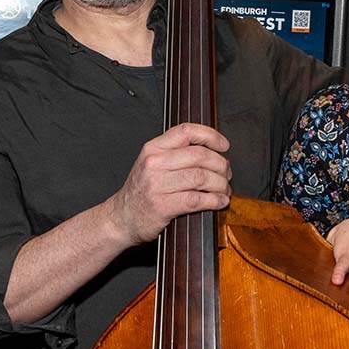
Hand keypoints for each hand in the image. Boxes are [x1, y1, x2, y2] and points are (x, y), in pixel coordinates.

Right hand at [109, 123, 231, 246]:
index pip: (186, 131)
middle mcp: (154, 163)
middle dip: (220, 164)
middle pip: (199, 155)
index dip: (210, 135)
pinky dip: (214, 200)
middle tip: (227, 173)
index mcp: (153, 148)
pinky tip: (220, 201)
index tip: (224, 145)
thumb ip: (175, 153)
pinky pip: (197, 200)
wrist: (121, 218)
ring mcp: (157, 185)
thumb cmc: (142, 191)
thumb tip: (212, 149)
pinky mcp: (162, 206)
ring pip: (201, 177)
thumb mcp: (151, 163)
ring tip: (224, 189)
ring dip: (220, 184)